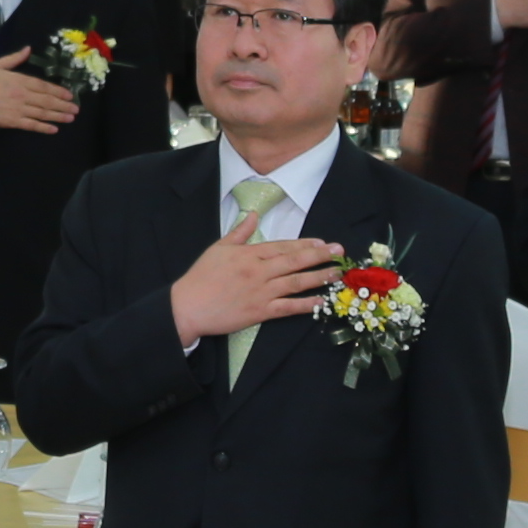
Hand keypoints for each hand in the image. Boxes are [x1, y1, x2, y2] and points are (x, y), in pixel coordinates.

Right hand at [0, 59, 82, 134]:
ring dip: (58, 116)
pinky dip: (43, 128)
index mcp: (20, 80)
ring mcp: (18, 109)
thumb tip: (28, 49)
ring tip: (70, 119)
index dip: (58, 91)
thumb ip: (14, 58)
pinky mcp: (12, 122)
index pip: (44, 86)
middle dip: (63, 105)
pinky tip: (54, 129)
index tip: (70, 95)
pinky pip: (31, 125)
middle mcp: (22, 95)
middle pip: (47, 101)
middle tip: (76, 110)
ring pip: (42, 113)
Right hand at [169, 219, 341, 349]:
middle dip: (320, 256)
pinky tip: (321, 301)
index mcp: (249, 254)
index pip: (283, 246)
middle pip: (295, 261)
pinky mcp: (260, 312)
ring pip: (296, 282)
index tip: (322, 243)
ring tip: (337, 274)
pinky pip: (288, 307)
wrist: (188, 306)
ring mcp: (262, 292)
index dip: (305, 244)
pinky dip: (305, 305)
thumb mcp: (218, 248)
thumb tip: (253, 215)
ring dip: (319, 277)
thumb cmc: (201, 277)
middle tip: (340, 252)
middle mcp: (260, 271)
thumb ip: (239, 232)